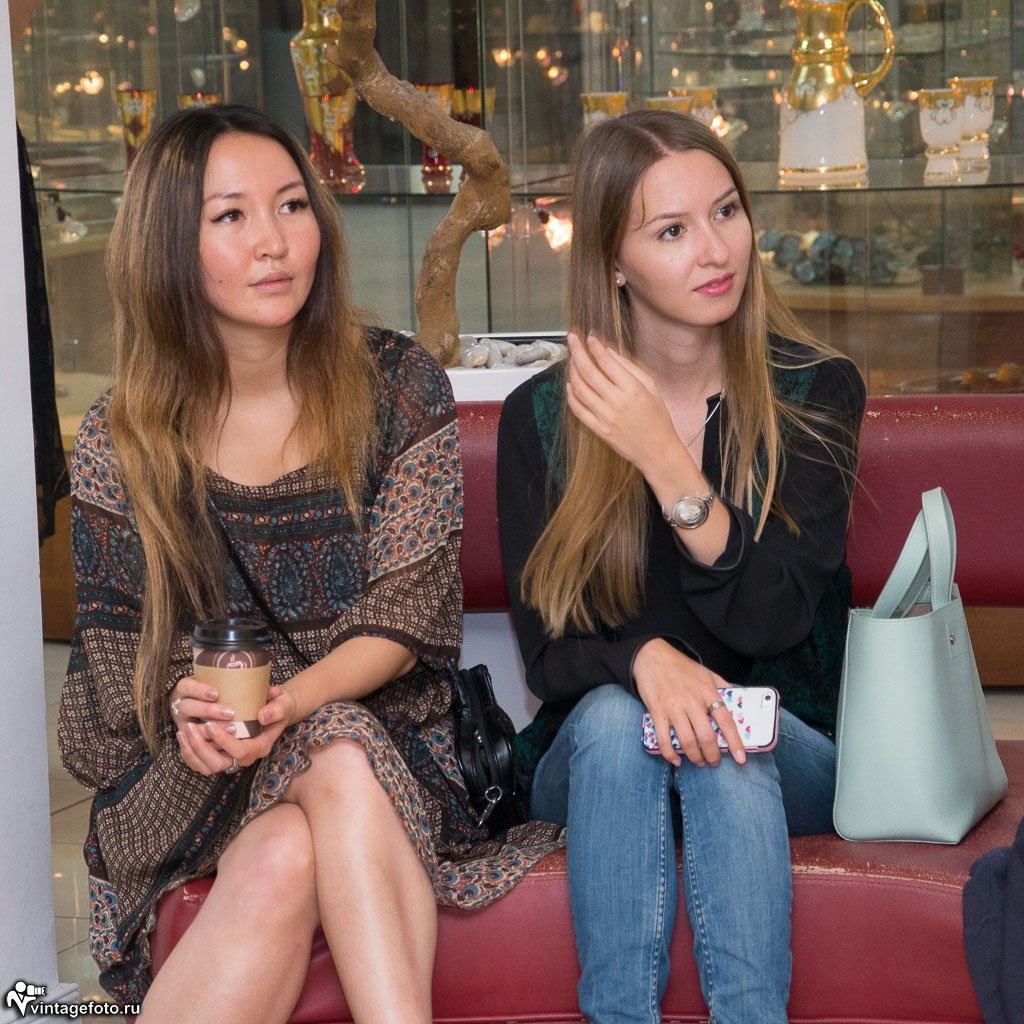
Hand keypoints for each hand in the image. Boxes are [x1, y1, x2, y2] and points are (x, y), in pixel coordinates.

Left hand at [175, 684, 296, 776]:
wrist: (276, 710)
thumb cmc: (280, 705)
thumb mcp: (284, 703)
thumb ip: (276, 709)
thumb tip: (262, 716)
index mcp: (261, 746)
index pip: (240, 751)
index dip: (223, 741)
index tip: (211, 724)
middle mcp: (246, 757)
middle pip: (219, 764)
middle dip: (201, 747)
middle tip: (189, 726)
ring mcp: (234, 759)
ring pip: (207, 766)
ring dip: (192, 751)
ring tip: (184, 730)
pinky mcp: (223, 756)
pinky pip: (202, 763)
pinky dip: (189, 753)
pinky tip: (183, 736)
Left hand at [565, 332, 684, 476]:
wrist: (658, 450)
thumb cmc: (658, 418)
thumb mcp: (652, 388)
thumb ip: (630, 368)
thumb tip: (609, 351)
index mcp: (633, 388)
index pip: (606, 361)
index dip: (594, 346)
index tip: (589, 336)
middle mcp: (617, 401)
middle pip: (588, 371)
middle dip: (576, 351)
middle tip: (571, 338)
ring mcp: (606, 417)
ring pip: (579, 388)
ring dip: (572, 371)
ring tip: (571, 359)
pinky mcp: (599, 429)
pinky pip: (578, 410)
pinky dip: (571, 395)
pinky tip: (570, 384)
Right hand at [633, 639, 745, 767]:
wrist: (652, 657)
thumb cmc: (682, 667)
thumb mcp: (707, 673)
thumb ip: (723, 688)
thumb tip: (739, 704)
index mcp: (707, 691)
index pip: (726, 721)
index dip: (735, 743)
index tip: (741, 759)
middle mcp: (691, 700)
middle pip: (706, 736)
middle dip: (713, 755)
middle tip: (715, 762)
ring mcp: (672, 707)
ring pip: (687, 741)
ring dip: (695, 757)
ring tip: (699, 761)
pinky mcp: (656, 711)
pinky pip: (663, 739)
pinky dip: (670, 754)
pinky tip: (676, 759)